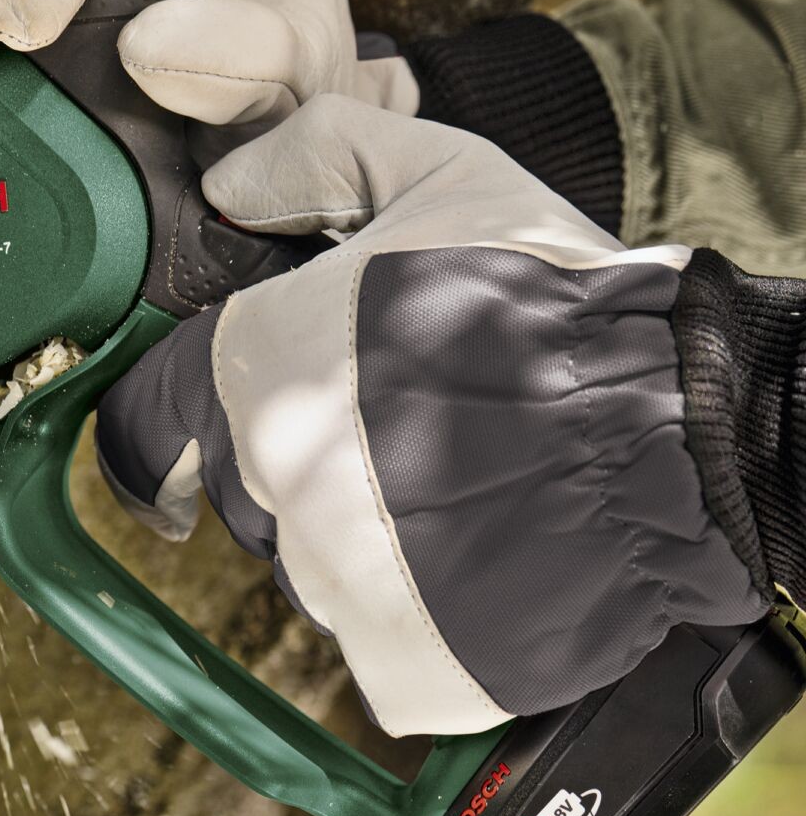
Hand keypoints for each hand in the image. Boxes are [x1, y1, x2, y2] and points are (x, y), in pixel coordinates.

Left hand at [93, 96, 766, 736]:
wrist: (671, 429)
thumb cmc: (546, 296)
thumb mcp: (439, 173)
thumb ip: (318, 156)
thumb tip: (233, 184)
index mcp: (247, 373)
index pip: (145, 418)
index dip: (172, 413)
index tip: (205, 422)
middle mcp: (265, 483)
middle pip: (240, 486)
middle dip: (297, 457)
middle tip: (397, 422)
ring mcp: (325, 580)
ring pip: (307, 562)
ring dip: (356, 531)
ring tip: (456, 478)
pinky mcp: (393, 658)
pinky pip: (372, 639)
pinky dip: (410, 608)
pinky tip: (473, 553)